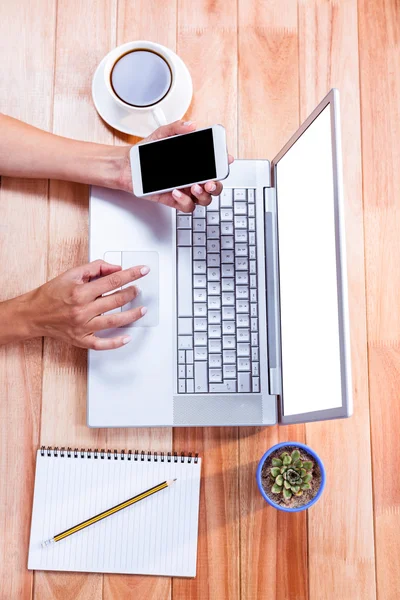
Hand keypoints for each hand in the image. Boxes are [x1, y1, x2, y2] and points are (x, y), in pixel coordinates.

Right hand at [24, 260, 149, 349]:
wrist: (33, 314)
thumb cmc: (51, 294)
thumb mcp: (71, 274)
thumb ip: (95, 268)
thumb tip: (116, 268)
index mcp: (80, 292)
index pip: (112, 281)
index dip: (131, 274)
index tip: (142, 271)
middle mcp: (82, 309)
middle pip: (115, 300)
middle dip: (132, 293)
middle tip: (139, 289)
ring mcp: (82, 326)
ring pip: (113, 321)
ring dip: (131, 315)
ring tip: (142, 309)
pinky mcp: (81, 339)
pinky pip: (101, 344)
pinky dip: (116, 343)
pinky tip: (127, 338)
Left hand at [118, 120, 233, 211]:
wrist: (128, 167)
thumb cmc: (147, 152)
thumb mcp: (161, 135)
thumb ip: (176, 128)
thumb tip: (191, 125)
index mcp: (194, 162)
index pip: (215, 165)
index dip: (223, 164)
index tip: (225, 160)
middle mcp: (193, 177)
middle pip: (214, 187)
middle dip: (216, 185)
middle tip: (209, 181)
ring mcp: (185, 190)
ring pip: (204, 199)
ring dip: (203, 195)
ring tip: (194, 186)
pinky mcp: (175, 200)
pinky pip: (187, 206)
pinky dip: (185, 201)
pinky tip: (176, 191)